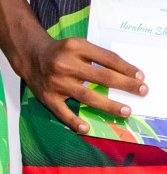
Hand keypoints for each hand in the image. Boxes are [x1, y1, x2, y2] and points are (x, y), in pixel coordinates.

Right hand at [10, 26, 145, 134]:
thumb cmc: (60, 52)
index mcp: (75, 47)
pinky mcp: (48, 96)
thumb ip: (98, 56)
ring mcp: (56, 82)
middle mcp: (65, 64)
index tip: (140, 77)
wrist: (30, 56)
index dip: (126, 68)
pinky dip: (74, 121)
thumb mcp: (78, 45)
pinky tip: (86, 128)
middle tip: (142, 91)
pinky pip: (62, 112)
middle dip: (125, 85)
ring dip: (109, 105)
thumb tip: (126, 74)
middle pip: (102, 76)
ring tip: (126, 110)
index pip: (107, 58)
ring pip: (87, 96)